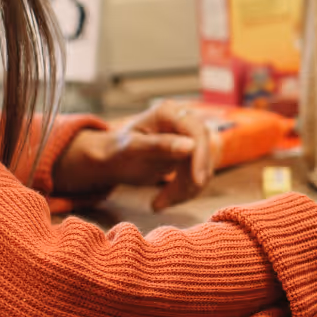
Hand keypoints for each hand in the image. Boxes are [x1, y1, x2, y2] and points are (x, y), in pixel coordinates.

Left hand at [53, 100, 220, 209]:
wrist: (112, 160)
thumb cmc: (116, 151)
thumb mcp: (132, 149)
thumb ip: (159, 145)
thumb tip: (191, 146)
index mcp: (168, 112)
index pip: (197, 132)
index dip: (201, 156)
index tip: (197, 181)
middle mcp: (183, 120)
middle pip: (203, 150)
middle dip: (189, 180)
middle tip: (166, 202)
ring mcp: (189, 136)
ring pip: (203, 166)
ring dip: (185, 190)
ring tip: (157, 204)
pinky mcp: (192, 153)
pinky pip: (199, 175)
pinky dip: (185, 192)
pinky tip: (163, 200)